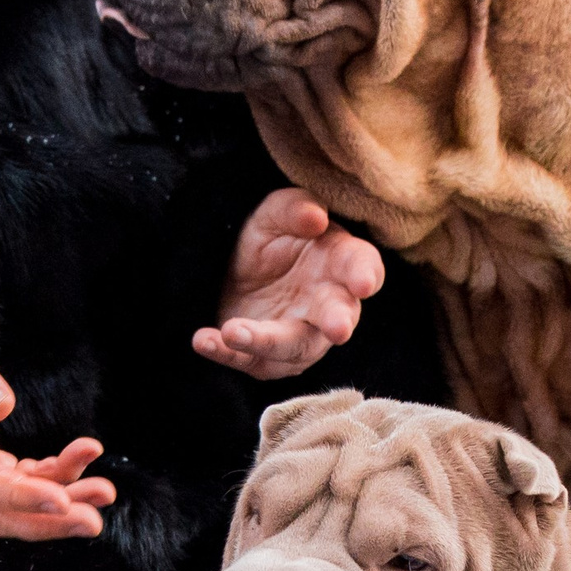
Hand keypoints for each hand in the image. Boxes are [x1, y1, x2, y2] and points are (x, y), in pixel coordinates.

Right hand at [0, 325, 112, 540]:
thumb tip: (4, 405)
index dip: (21, 497)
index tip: (61, 500)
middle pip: (0, 515)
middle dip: (49, 521)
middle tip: (94, 518)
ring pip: (13, 509)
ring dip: (61, 504)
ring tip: (105, 493)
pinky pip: (18, 488)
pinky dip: (53, 481)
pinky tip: (83, 463)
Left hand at [196, 191, 384, 380]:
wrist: (231, 268)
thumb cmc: (271, 238)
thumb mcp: (275, 214)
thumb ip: (295, 210)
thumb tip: (316, 217)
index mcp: (340, 262)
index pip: (363, 268)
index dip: (366, 275)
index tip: (364, 283)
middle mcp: (328, 305)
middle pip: (338, 318)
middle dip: (337, 322)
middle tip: (337, 329)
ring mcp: (300, 336)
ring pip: (293, 347)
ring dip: (265, 341)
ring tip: (232, 331)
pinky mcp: (267, 358)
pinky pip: (249, 360)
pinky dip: (226, 352)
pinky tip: (204, 340)